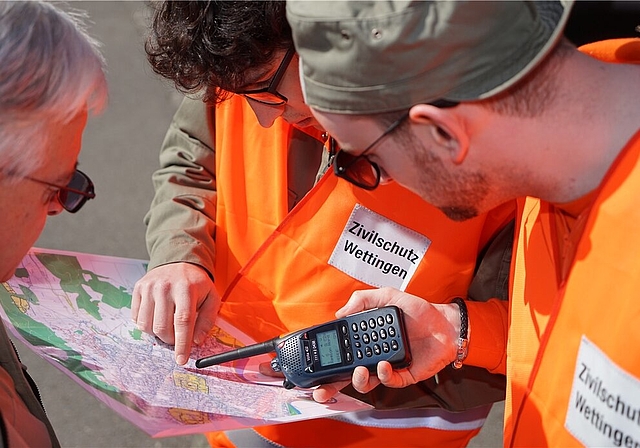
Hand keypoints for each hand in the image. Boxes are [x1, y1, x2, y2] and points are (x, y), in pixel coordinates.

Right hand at [131, 263, 220, 364]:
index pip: (183, 321)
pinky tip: (157, 317)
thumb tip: (197, 341)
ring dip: (157, 334)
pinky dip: (147, 325)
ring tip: (168, 326)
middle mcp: (165, 287)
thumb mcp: (211, 297)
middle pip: (162, 327)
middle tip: (177, 338)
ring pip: (147, 325)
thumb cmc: (196, 284)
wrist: (178, 261)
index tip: (181, 360)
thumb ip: (207, 320)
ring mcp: (149, 287)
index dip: (182, 343)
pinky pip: (137, 318)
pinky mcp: (138, 288)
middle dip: (170, 340)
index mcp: (186, 288)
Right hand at [313, 287, 460, 399]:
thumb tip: (340, 312)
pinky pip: (389, 382)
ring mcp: (388, 367)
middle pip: (347, 374)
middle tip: (321, 389)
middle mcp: (374, 354)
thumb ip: (363, 299)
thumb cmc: (419, 311)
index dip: (327, 359)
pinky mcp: (403, 375)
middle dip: (330, 385)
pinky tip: (383, 365)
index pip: (343, 351)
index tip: (316, 363)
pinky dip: (383, 376)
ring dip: (358, 380)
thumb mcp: (388, 296)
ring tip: (360, 370)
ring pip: (365, 383)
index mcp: (367, 339)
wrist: (446, 323)